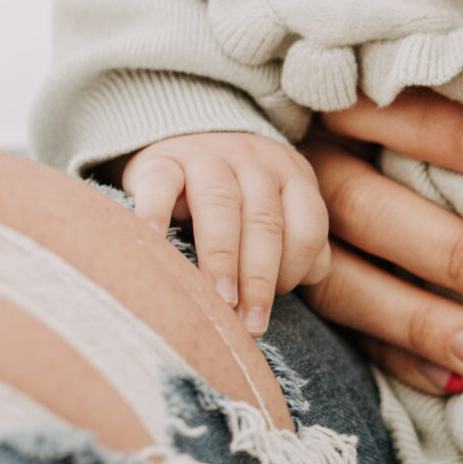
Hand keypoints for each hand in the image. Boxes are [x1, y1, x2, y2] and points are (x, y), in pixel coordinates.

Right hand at [122, 131, 328, 336]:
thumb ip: (297, 244)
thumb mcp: (277, 210)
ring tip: (217, 300)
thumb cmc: (236, 198)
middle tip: (250, 325)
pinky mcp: (162, 159)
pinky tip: (154, 243)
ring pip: (220, 204)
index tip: (270, 306)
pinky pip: (161, 184)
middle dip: (260, 279)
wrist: (184, 139)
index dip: (294, 270)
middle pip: (265, 222)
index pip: (308, 226)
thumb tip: (308, 279)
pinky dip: (156, 213)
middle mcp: (255, 161)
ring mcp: (208, 155)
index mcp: (292, 177)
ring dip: (221, 258)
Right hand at [304, 90, 462, 395]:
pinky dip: (398, 359)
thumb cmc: (398, 110)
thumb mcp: (402, 73)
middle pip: (364, 209)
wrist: (265, 165)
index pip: (383, 112)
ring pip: (346, 282)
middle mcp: (303, 165)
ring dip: (428, 324)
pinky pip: (339, 334)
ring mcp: (288, 232)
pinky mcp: (293, 289)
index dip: (447, 134)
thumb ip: (452, 91)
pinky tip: (456, 383)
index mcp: (329, 103)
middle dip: (458, 256)